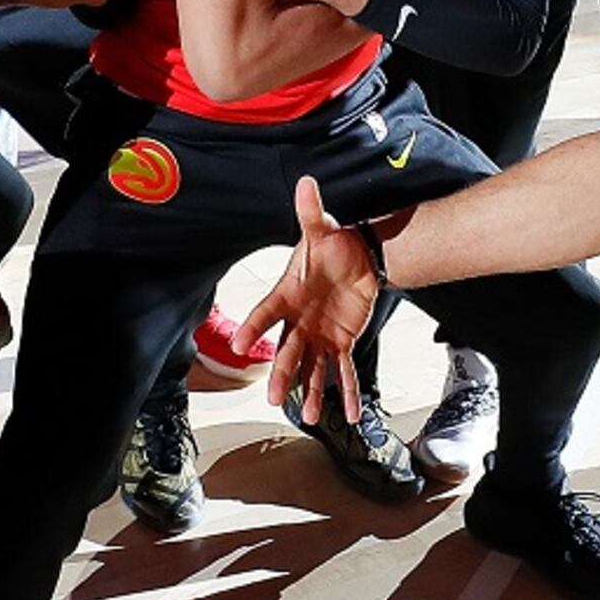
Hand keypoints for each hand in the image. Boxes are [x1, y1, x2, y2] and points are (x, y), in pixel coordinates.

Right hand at [236, 177, 383, 424]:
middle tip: (274, 397)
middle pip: (288, 350)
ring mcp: (319, 335)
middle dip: (282, 373)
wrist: (359, 257)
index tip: (240, 344)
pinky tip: (349, 415)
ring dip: (310, 391)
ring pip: (312, 367)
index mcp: (288, 294)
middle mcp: (299, 321)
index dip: (254, 328)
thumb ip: (312, 212)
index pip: (267, 313)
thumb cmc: (333, 244)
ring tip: (309, 416)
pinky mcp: (341, 343)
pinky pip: (343, 371)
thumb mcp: (323, 229)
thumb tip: (305, 183)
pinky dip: (347, 392)